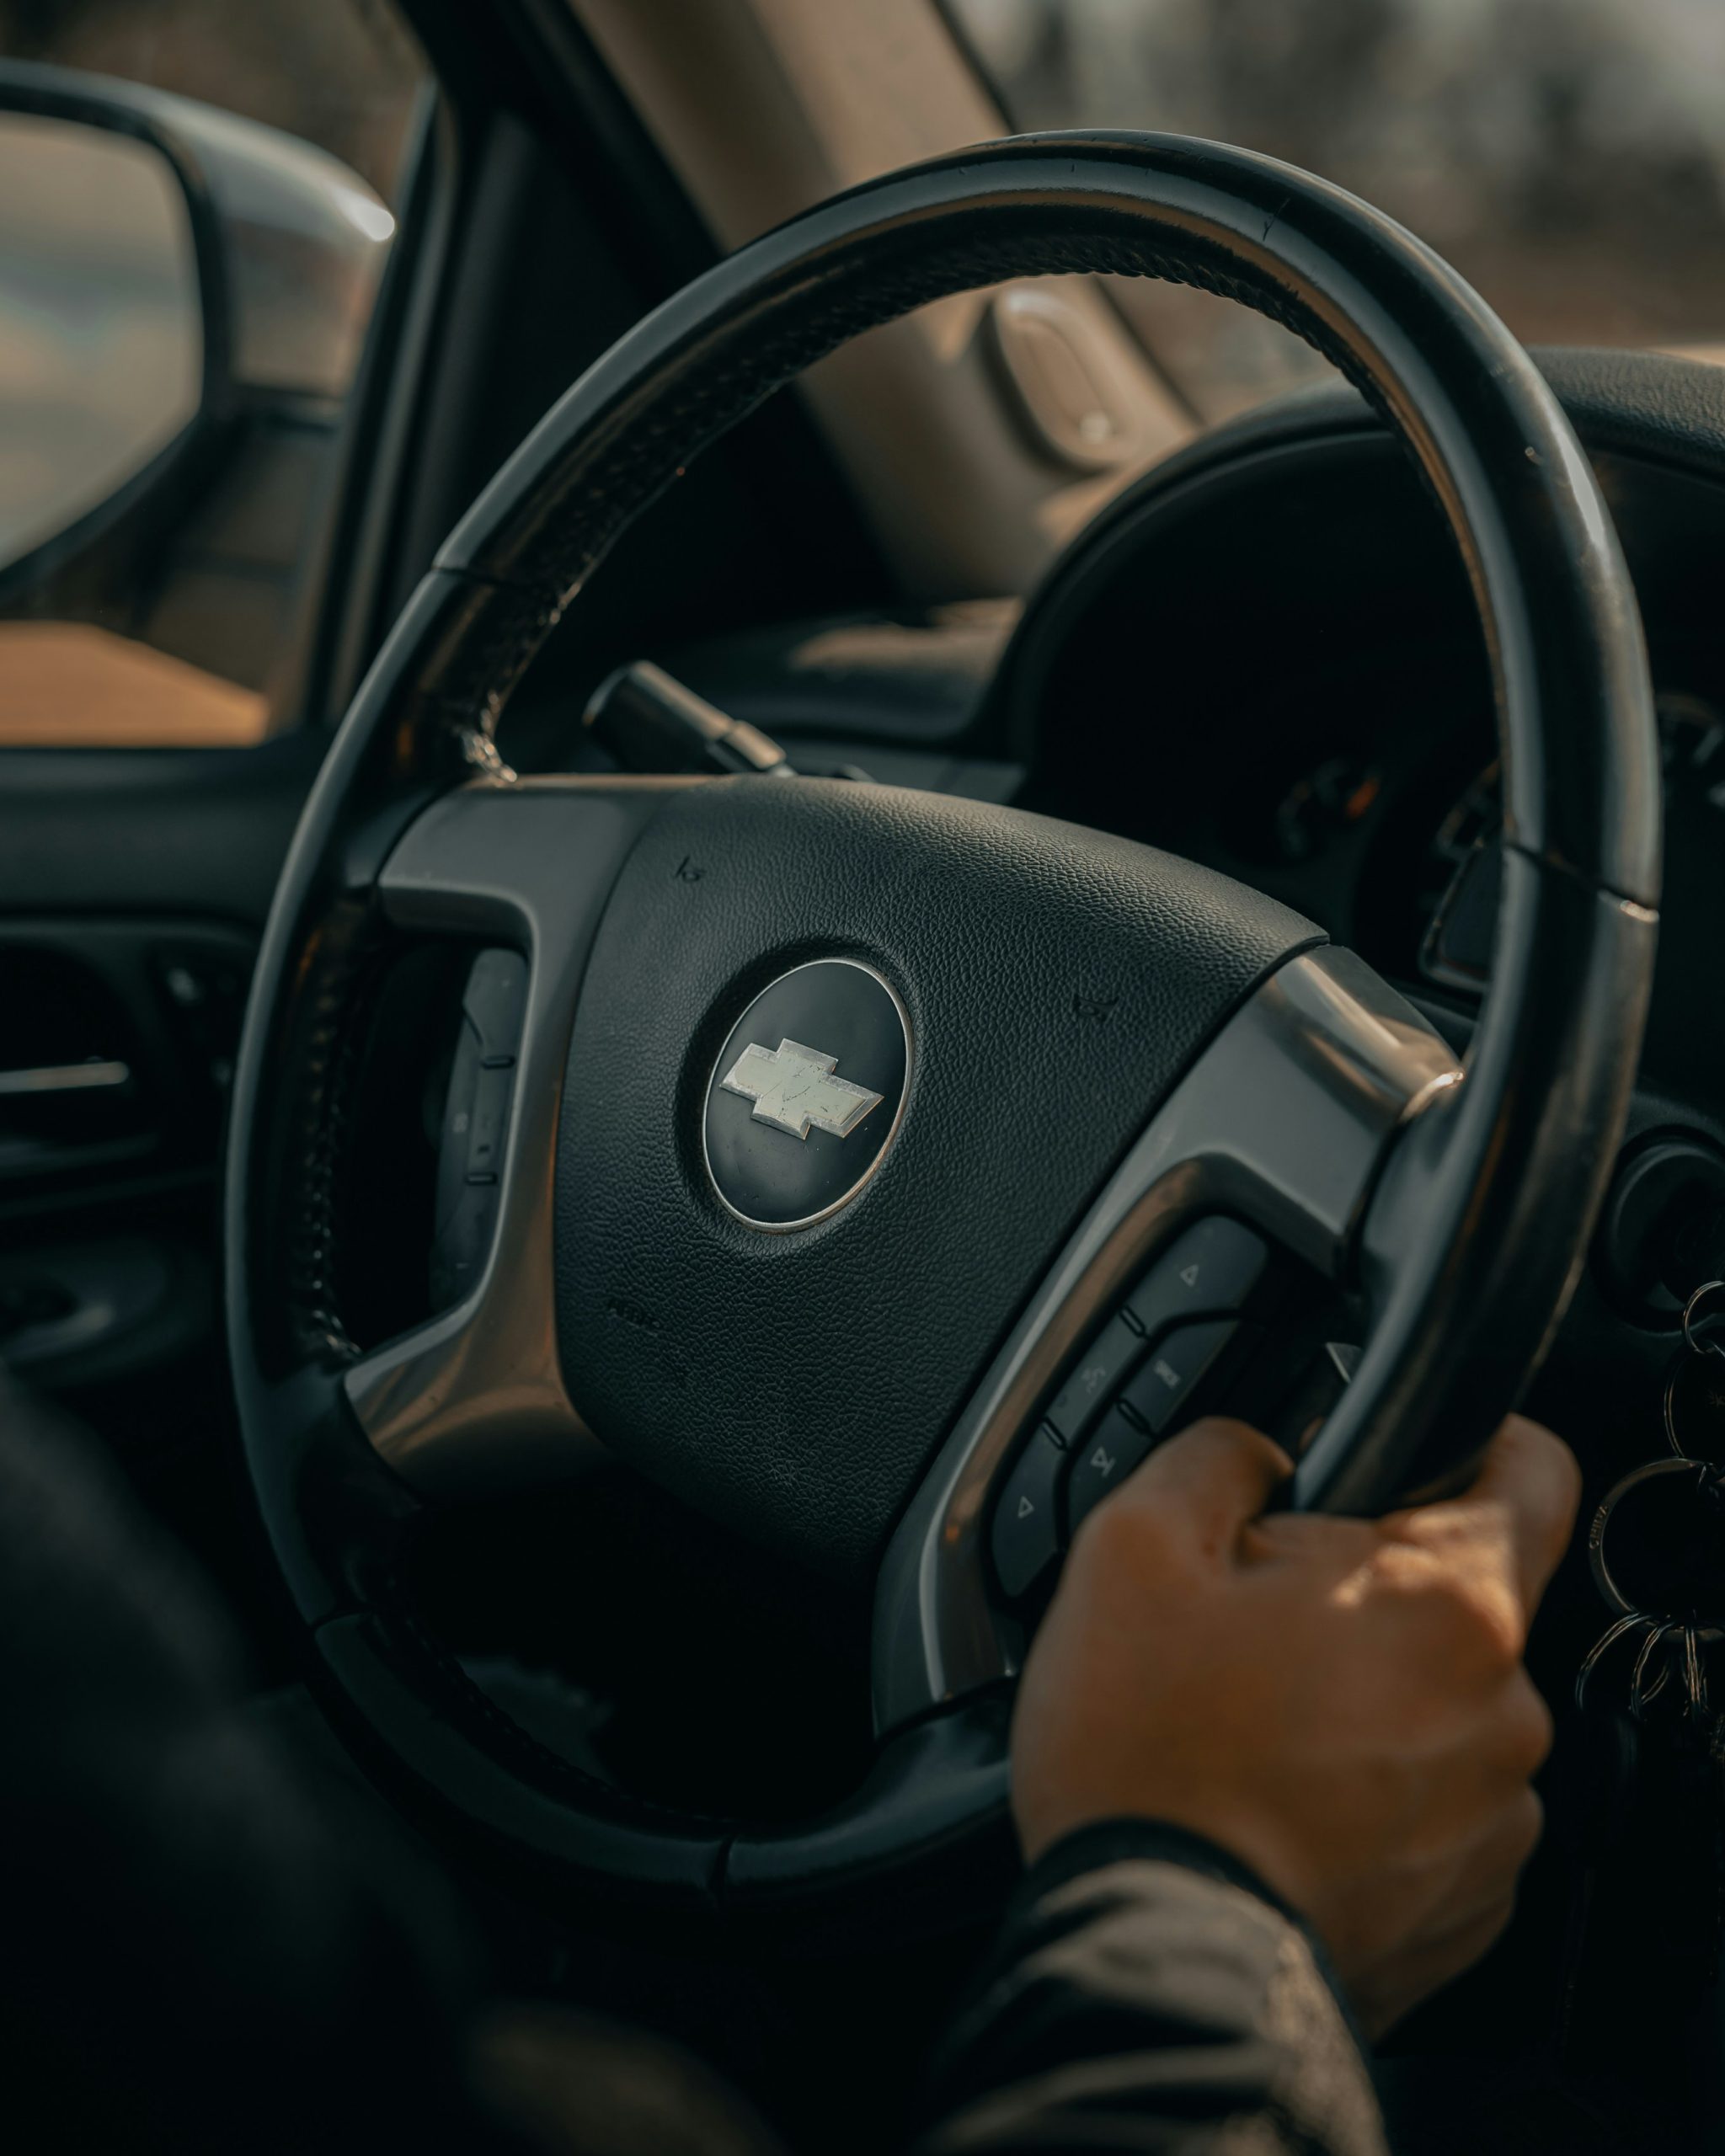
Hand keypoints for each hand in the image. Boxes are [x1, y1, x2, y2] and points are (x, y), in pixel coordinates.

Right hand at [1010, 1413, 1578, 2035]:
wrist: (1155, 1964)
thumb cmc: (1149, 1763)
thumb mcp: (1132, 1547)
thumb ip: (1216, 1457)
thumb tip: (1257, 1453)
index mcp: (1450, 1604)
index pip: (1533, 1473)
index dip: (1473, 1442)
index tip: (1418, 1459)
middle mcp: (1504, 1714)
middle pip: (1451, 1602)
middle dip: (1360, 1598)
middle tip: (1252, 1635)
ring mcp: (1493, 1821)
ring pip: (1437, 1711)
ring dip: (1362, 1705)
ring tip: (1250, 1737)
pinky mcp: (1466, 1905)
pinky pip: (1430, 1810)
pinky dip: (1364, 1800)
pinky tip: (1274, 1809)